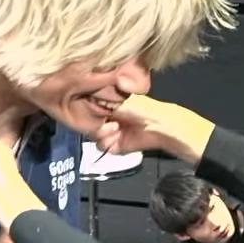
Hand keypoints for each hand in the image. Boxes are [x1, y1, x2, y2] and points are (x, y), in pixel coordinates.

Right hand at [94, 94, 214, 164]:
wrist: (159, 127)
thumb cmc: (144, 109)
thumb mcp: (119, 99)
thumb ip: (100, 98)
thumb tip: (84, 96)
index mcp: (109, 102)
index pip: (89, 105)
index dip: (88, 107)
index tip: (93, 105)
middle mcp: (108, 116)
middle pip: (89, 121)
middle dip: (95, 121)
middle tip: (107, 118)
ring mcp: (110, 131)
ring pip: (93, 134)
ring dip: (102, 132)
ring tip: (115, 127)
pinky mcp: (114, 145)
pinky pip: (101, 146)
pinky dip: (107, 142)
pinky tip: (116, 135)